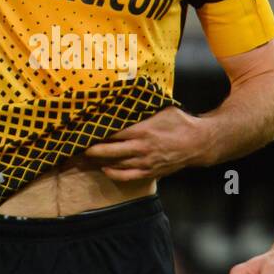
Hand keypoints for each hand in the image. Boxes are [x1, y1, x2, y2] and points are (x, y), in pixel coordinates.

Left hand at [81, 107, 206, 180]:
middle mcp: (141, 148)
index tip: (83, 129)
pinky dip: (114, 174)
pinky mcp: (149, 172)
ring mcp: (144, 162)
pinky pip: (126, 177)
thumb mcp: (161, 108)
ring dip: (98, 162)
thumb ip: (143, 107)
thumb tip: (126, 96)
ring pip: (115, 164)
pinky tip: (105, 169)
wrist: (198, 143)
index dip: (96, 131)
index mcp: (142, 130)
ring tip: (83, 159)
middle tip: (76, 146)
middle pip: (108, 151)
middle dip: (90, 149)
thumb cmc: (179, 122)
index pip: (112, 132)